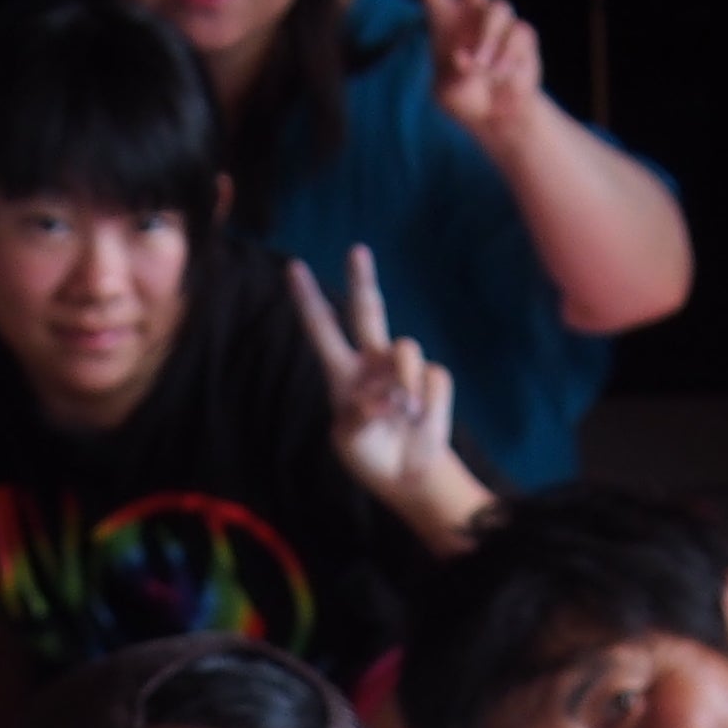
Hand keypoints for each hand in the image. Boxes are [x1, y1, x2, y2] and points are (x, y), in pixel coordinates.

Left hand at [287, 244, 463, 510]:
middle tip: (356, 250)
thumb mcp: (350, 441)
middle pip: (367, 310)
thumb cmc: (370, 455)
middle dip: (362, 280)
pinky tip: (421, 422)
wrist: (407, 477)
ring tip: (403, 415)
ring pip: (405, 350)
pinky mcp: (432, 380)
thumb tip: (387, 395)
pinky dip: (427, 404)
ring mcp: (403, 369)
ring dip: (404, 383)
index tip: (294, 268)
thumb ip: (358, 415)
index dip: (308, 299)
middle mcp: (372, 362)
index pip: (322, 329)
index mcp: (342, 373)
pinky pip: (432, 379)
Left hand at [399, 0, 552, 147]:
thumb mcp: (445, 95)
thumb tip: (472, 56)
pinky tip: (503, 76)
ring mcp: (499, 21)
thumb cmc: (465, 101)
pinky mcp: (523, 36)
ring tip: (483, 69)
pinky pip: (518, 36)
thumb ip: (452, 76)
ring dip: (489, 41)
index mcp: (443, 19)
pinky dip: (507, 59)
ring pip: (498, 9)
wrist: (497, 117)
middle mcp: (472, 11)